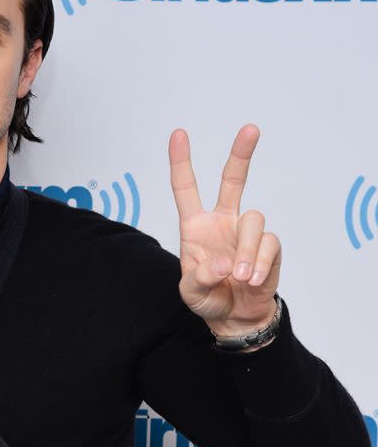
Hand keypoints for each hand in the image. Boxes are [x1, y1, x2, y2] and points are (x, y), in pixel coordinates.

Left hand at [168, 123, 280, 335]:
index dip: (181, 162)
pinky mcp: (268, 245)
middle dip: (241, 154)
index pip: (186, 189)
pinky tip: (252, 280)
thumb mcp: (191, 294)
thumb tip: (221, 262)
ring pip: (253, 219)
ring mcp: (245, 232)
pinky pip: (268, 243)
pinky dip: (259, 263)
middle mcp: (222, 221)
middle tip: (251, 129)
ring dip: (246, 251)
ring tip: (240, 277)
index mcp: (195, 227)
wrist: (236, 318)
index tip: (178, 134)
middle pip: (232, 180)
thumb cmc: (209, 299)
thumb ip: (199, 278)